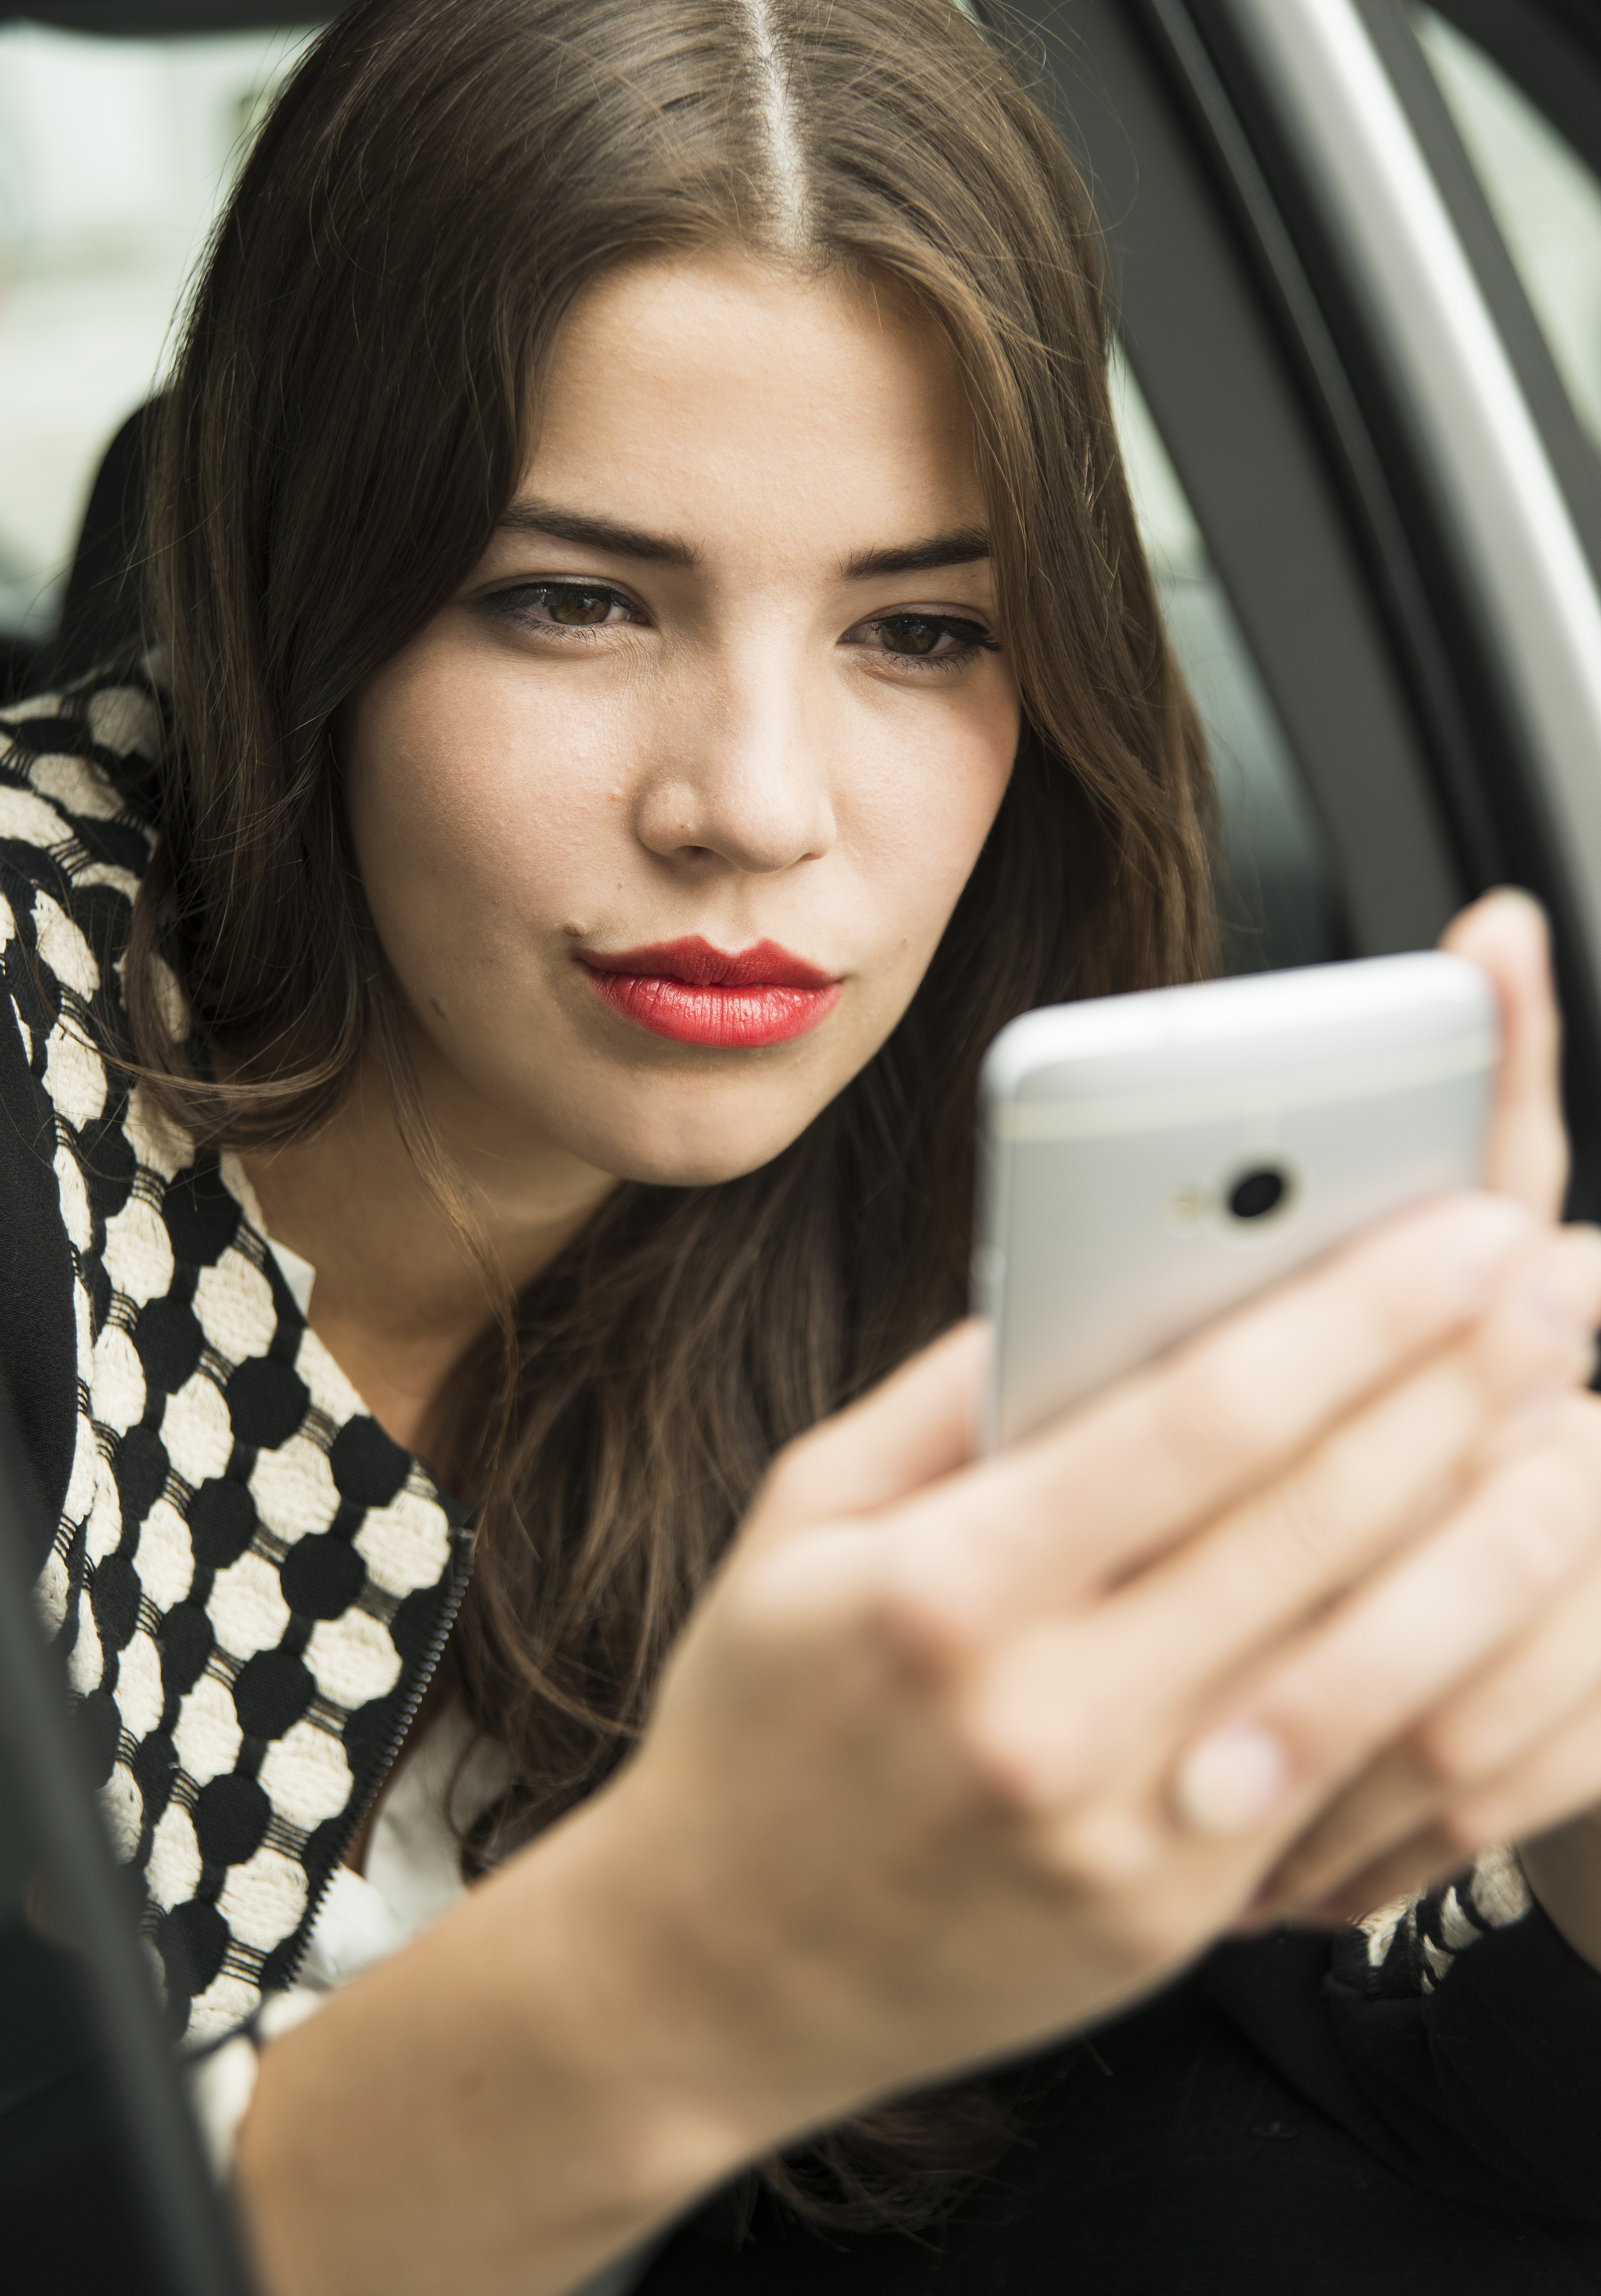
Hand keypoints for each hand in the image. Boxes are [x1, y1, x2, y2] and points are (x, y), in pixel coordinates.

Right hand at [235, 895, 1600, 2295]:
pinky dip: (1448, 1662)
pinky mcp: (1180, 1921)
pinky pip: (1348, 1774)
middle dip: (1466, 1379)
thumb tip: (1099, 1271)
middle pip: (1315, 1521)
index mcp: (947, 1590)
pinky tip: (1503, 1571)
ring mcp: (1130, 1835)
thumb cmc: (756, 1711)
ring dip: (1502, 1520)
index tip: (1461, 1227)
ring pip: (1373, 1653)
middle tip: (1563, 1275)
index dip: (1354, 1314)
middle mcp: (1050, 1717)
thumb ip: (952, 1393)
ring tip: (1578, 1411)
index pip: (1200, 1423)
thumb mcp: (805, 1515)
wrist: (719, 1971)